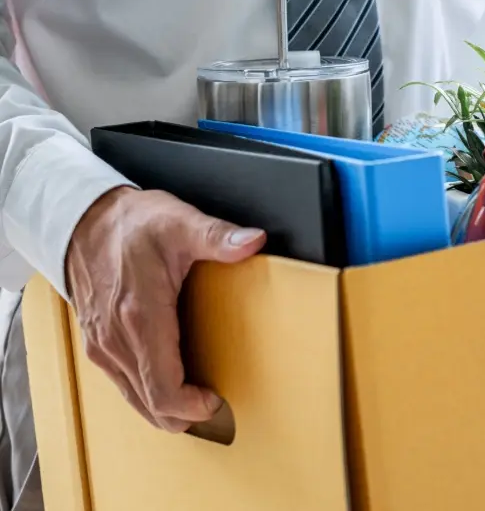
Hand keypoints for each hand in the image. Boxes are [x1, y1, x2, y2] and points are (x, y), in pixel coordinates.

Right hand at [66, 187, 265, 431]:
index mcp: (140, 316)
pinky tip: (171, 383)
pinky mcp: (97, 344)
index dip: (191, 406)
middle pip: (149, 403)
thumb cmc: (132, 224)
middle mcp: (116, 338)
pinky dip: (148, 393)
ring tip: (198, 398)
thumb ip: (217, 236)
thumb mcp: (179, 222)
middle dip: (184, 414)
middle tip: (216, 405)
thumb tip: (251, 241)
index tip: (216, 401)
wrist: (82, 221)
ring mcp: (102, 345)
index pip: (163, 388)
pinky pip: (123, 384)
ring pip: (134, 399)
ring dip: (166, 407)